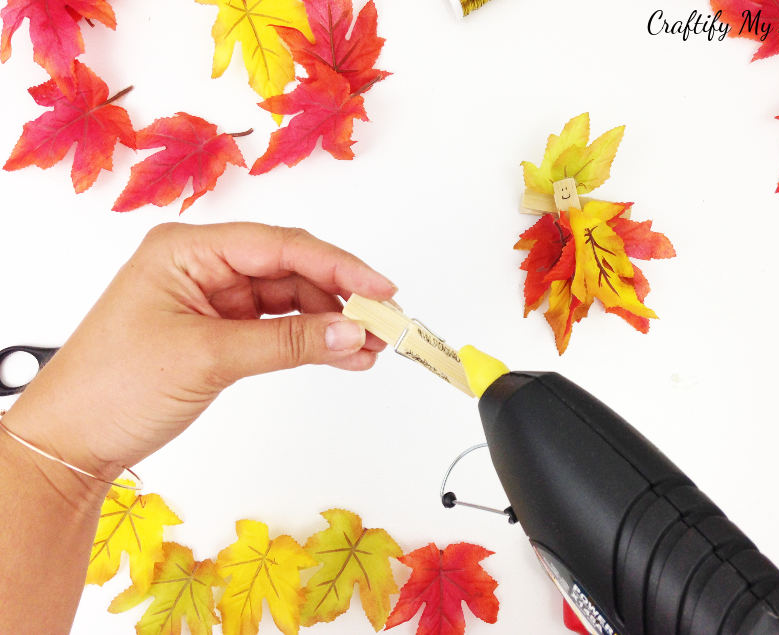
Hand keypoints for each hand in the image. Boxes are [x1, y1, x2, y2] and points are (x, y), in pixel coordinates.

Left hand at [3, 222, 395, 486]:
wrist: (73, 442)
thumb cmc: (114, 387)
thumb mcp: (209, 358)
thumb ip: (287, 342)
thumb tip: (352, 331)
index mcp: (188, 249)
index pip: (279, 246)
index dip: (338, 265)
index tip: (381, 288)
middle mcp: (203, 266)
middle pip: (290, 269)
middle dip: (340, 296)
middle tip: (383, 323)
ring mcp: (213, 298)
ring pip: (289, 299)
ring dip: (330, 323)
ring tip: (368, 347)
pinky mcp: (220, 330)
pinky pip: (278, 327)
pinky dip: (310, 342)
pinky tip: (342, 354)